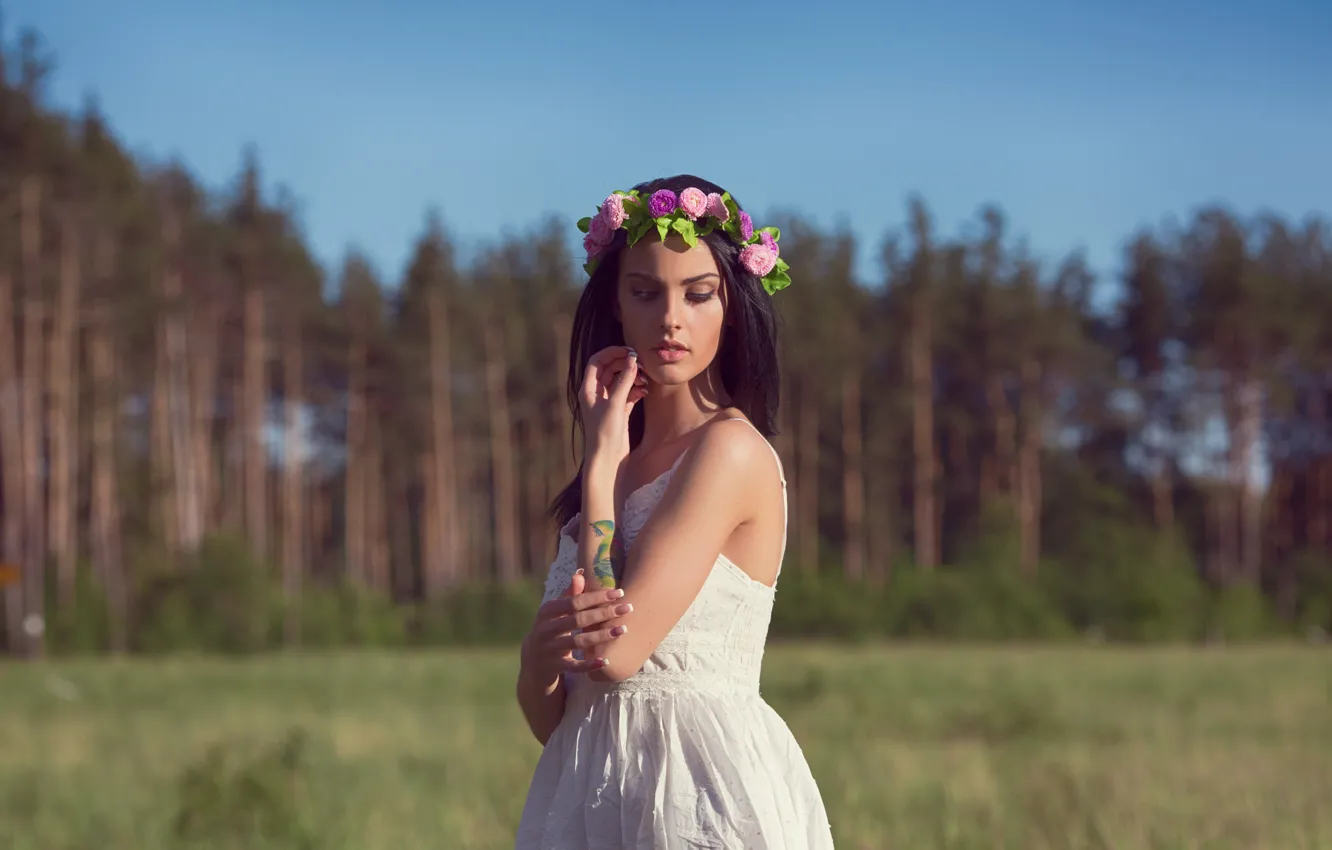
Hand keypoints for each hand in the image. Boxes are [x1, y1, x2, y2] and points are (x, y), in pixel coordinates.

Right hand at [521, 569, 631, 683]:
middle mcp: (545, 629)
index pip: (575, 602)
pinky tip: (605, 661)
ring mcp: (548, 649)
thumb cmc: (550, 631)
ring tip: (622, 630)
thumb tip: (580, 572)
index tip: (619, 593)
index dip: (597, 597)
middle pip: (579, 619)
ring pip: (578, 641)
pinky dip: (588, 664)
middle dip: (604, 613)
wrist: (533, 663)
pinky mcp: (553, 667)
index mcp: (546, 612)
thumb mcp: (554, 613)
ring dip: (602, 636)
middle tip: (627, 608)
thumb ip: (568, 595)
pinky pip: (573, 666)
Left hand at [580, 345, 647, 467]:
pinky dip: (636, 390)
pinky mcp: (619, 412)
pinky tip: (645, 391)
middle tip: (641, 363)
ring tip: (645, 378)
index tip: (628, 351)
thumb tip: (632, 359)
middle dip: (625, 364)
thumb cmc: (605, 433)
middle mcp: (597, 394)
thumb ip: (624, 381)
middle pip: (610, 369)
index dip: (611, 353)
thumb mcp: (615, 404)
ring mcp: (608, 403)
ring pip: (620, 381)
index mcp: (589, 389)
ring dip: (632, 377)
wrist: (607, 459)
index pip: (597, 361)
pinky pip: (628, 394)